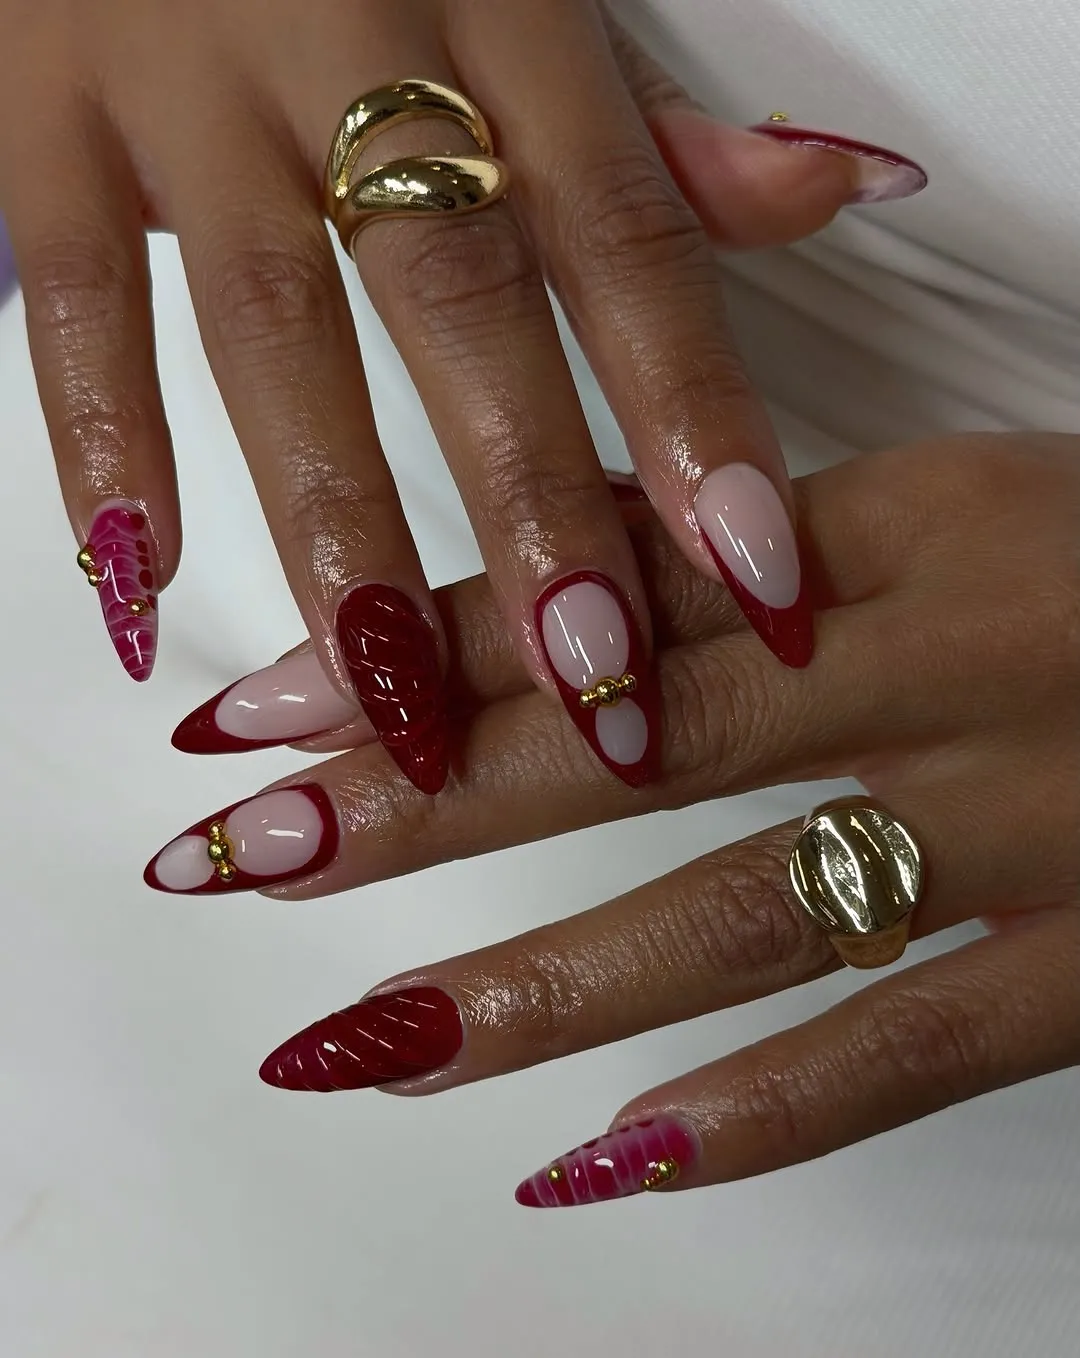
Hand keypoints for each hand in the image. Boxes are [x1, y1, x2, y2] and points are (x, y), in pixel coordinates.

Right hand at [0, 0, 922, 791]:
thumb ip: (648, 118)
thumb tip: (823, 189)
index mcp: (502, 5)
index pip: (625, 231)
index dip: (693, 410)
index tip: (753, 578)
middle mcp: (349, 37)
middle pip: (460, 294)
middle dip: (532, 500)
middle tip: (593, 681)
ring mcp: (182, 78)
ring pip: (272, 320)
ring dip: (338, 524)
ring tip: (395, 694)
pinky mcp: (39, 106)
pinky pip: (72, 286)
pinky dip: (101, 436)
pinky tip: (144, 579)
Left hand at [144, 433, 1078, 1203]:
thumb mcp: (945, 515)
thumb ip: (746, 547)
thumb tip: (549, 575)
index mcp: (911, 526)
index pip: (609, 588)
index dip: (419, 647)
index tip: (260, 710)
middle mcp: (955, 667)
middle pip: (637, 742)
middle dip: (420, 808)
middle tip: (245, 862)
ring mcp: (1039, 825)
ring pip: (741, 914)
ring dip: (538, 986)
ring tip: (368, 1045)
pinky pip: (908, 1050)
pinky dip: (756, 1113)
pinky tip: (610, 1162)